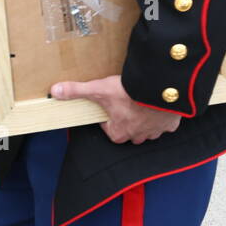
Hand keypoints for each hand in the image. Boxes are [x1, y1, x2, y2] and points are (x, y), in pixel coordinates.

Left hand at [49, 75, 181, 144]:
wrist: (160, 89)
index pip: (108, 128)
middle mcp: (137, 136)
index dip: (107, 116)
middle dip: (126, 120)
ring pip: (147, 130)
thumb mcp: (99, 89)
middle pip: (128, 131)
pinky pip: (165, 123)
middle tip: (125, 102)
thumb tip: (55, 91)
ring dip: (144, 120)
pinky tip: (159, 104)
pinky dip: (163, 116)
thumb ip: (77, 91)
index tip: (108, 104)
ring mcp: (155, 131)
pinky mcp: (170, 124)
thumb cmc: (130, 93)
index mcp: (118, 133)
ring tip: (141, 103)